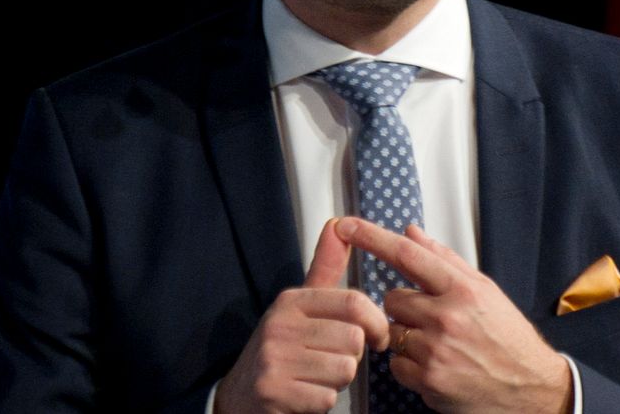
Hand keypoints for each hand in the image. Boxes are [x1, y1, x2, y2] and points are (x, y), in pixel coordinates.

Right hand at [215, 218, 390, 413]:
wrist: (241, 395)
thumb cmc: (283, 346)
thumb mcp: (301, 304)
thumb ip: (326, 268)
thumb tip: (339, 223)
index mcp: (292, 300)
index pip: (354, 303)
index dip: (377, 322)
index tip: (378, 335)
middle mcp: (280, 326)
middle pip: (354, 339)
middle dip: (354, 355)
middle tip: (335, 358)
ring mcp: (274, 360)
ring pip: (345, 369)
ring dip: (340, 379)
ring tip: (318, 375)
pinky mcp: (274, 392)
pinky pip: (328, 397)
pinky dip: (324, 400)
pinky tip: (306, 393)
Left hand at [337, 217, 571, 413]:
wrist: (529, 386)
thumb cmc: (507, 336)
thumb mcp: (484, 289)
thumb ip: (444, 259)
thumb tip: (411, 233)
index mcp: (463, 289)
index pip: (407, 255)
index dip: (371, 237)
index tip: (347, 226)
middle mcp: (448, 317)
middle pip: (392, 299)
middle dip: (405, 307)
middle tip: (433, 318)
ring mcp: (436, 350)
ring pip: (390, 332)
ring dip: (406, 337)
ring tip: (438, 344)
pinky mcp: (428, 380)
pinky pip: (395, 365)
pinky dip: (409, 365)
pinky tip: (436, 365)